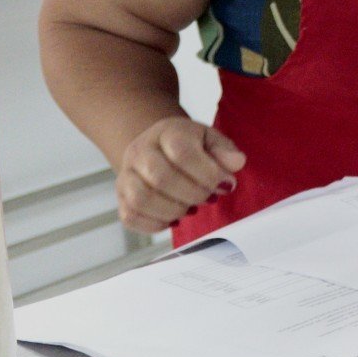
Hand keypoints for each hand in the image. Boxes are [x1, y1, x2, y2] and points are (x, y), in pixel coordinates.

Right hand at [116, 115, 246, 233]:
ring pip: (141, 199)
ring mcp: (126, 175)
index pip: (182, 153)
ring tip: (192, 208)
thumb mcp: (211, 139)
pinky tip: (174, 218)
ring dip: (174, 211)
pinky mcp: (121, 198)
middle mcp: (139, 152)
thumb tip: (236, 163)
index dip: (208, 173)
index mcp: (166, 132)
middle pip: (161, 178)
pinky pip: (130, 217)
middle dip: (193, 194)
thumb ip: (225, 150)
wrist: (158, 147)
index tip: (226, 184)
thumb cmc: (189, 144)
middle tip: (209, 197)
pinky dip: (156, 224)